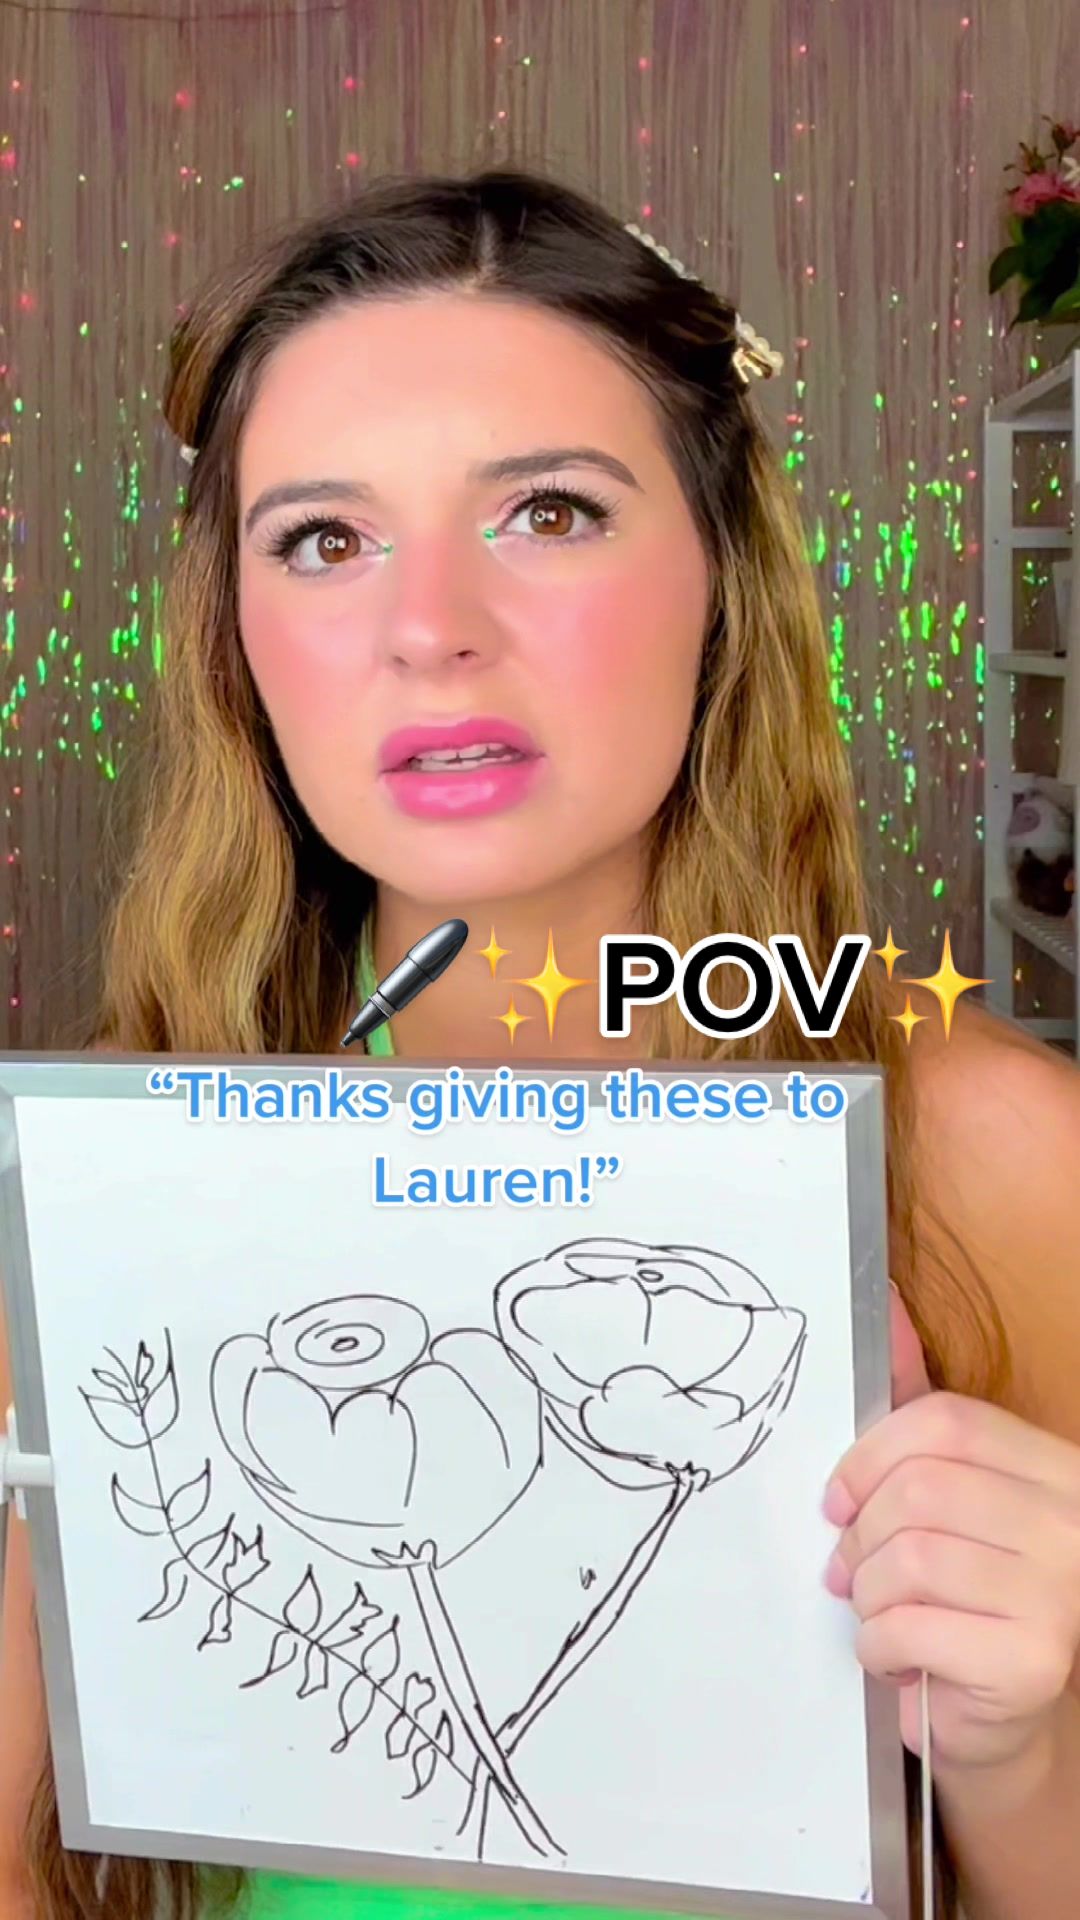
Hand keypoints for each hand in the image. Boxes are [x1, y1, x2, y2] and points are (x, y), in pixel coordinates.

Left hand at [823, 1288, 1079, 1769]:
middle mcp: (1071, 1523)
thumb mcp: (943, 1488)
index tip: (838, 1497)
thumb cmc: (963, 1593)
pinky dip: (879, 1644)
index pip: (946, 1423)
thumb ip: (915, 1402)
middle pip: (922, 1488)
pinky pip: (911, 1625)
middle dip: (863, 1533)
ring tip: (879, 1613)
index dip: (871, 1455)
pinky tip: (896, 1655)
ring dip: (868, 1594)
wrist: (997, 1717)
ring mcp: (1062, 1592)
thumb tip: (882, 1304)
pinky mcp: (1033, 1659)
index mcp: (1054, 1468)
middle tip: (851, 1569)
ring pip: (911, 1557)